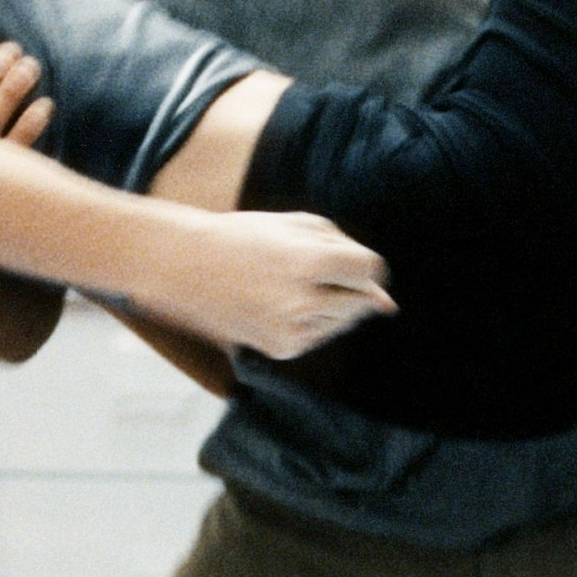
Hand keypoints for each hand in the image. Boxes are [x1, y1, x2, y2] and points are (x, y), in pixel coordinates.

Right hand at [153, 209, 393, 359]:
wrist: (189, 266)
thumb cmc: (248, 237)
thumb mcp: (300, 226)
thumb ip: (349, 253)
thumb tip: (387, 305)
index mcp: (310, 261)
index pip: (370, 271)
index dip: (360, 265)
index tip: (339, 261)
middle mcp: (304, 301)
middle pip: (361, 301)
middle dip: (346, 286)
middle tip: (306, 271)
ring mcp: (293, 330)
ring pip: (343, 321)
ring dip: (329, 304)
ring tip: (287, 285)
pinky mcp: (282, 349)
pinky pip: (319, 336)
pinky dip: (310, 321)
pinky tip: (279, 304)